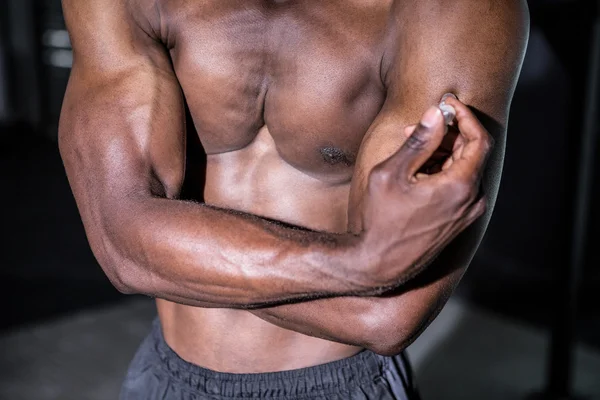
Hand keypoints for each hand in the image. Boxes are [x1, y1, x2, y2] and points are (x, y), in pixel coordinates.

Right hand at [357, 96, 492, 287]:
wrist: (379, 264)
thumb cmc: (380, 220)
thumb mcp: (392, 174)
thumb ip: (419, 142)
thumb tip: (436, 114)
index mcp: (460, 186)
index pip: (478, 138)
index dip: (465, 116)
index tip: (447, 104)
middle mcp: (471, 201)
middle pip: (472, 153)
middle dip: (449, 133)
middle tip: (422, 124)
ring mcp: (467, 214)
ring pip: (465, 169)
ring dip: (444, 152)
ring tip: (412, 148)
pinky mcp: (459, 222)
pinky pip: (460, 187)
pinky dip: (444, 171)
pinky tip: (418, 170)